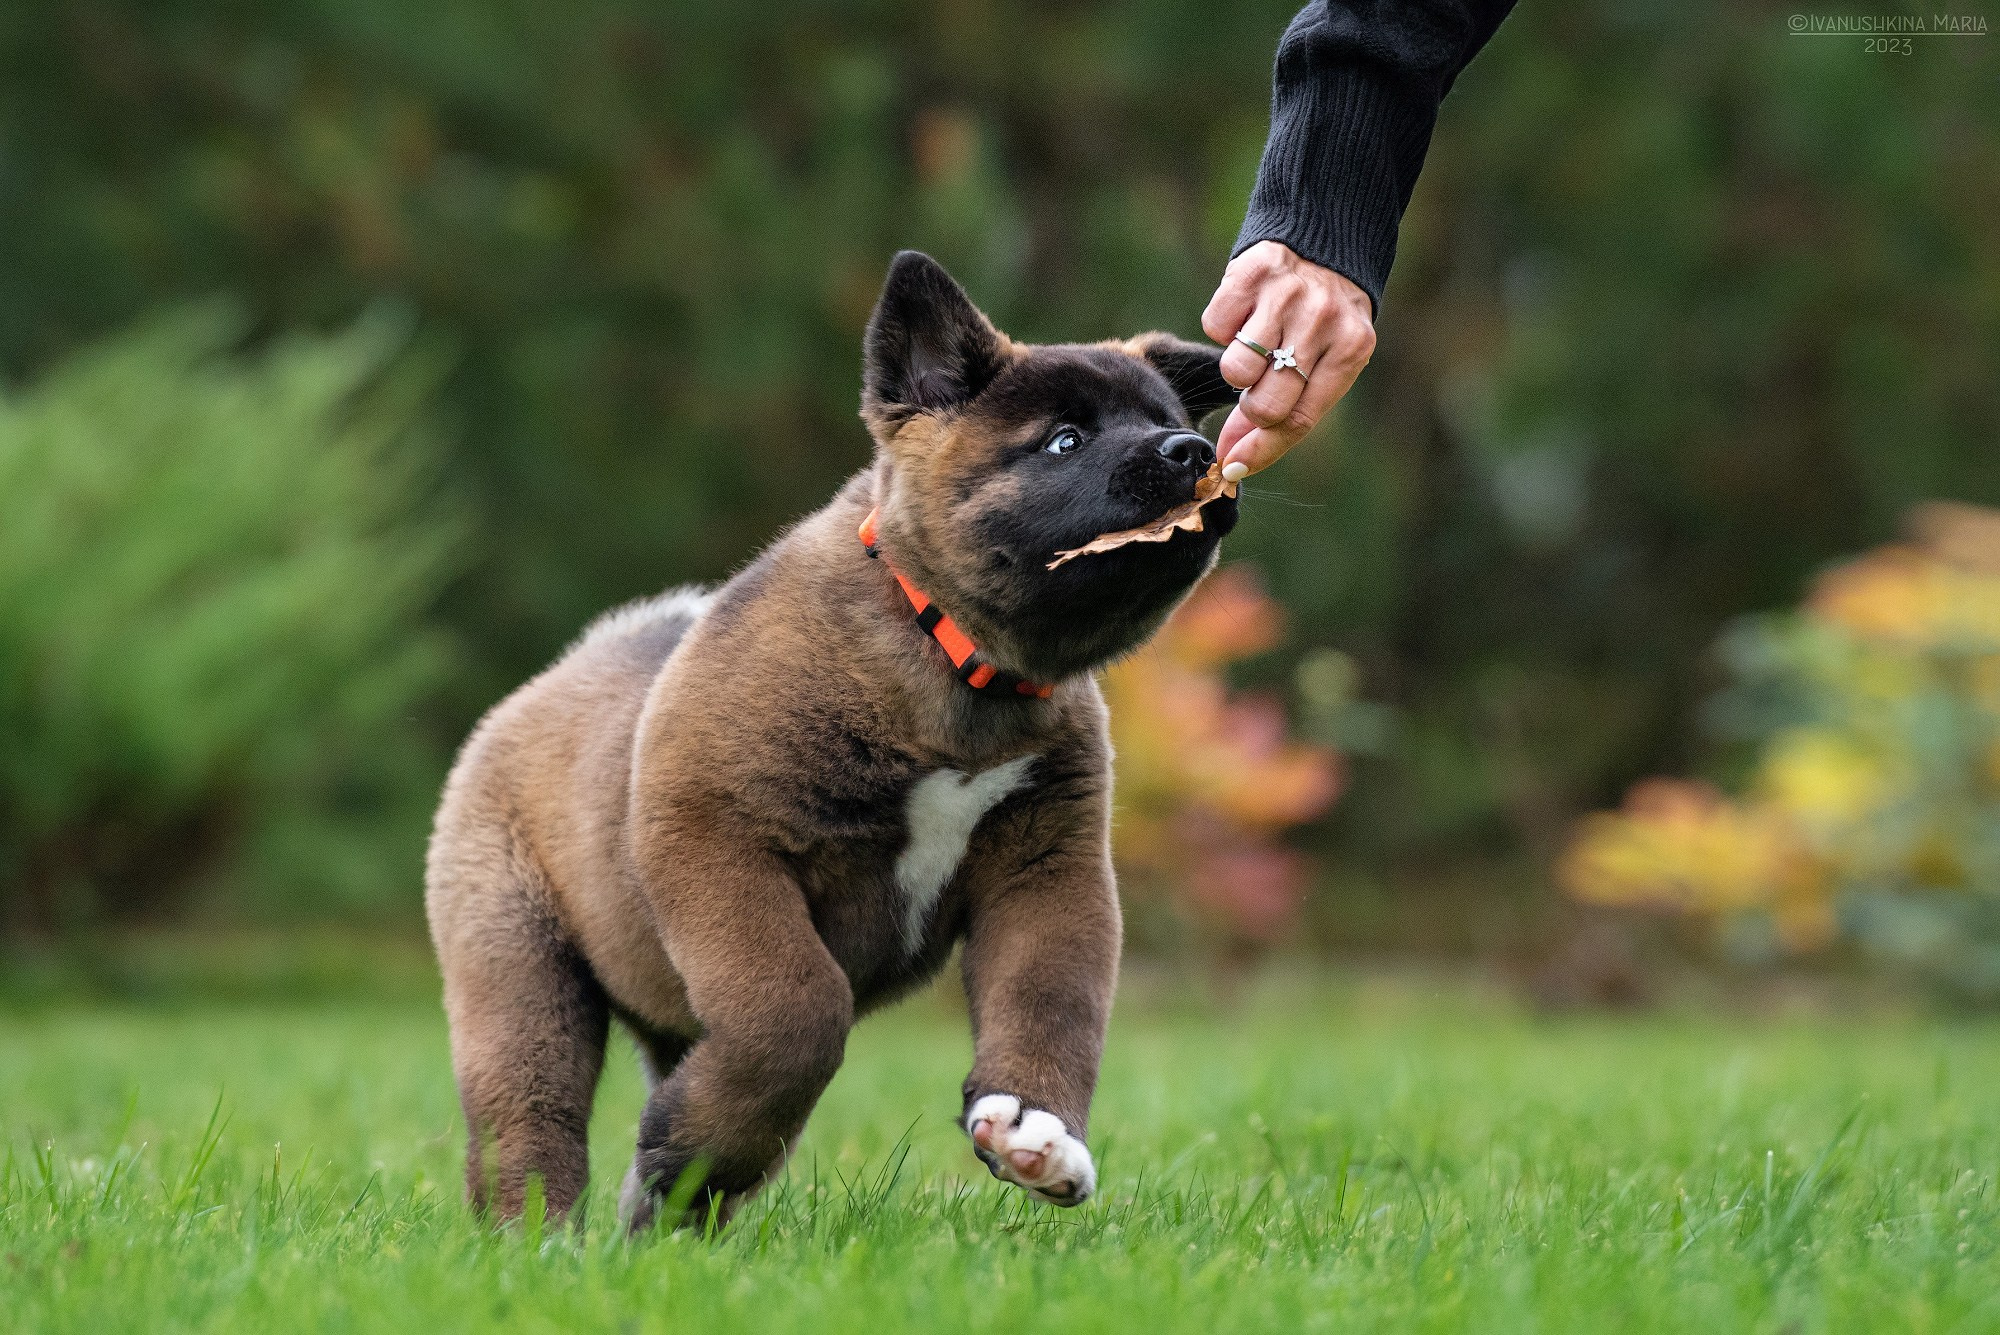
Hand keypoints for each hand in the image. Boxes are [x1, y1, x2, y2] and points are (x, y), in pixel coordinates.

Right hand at [1201, 241, 1375, 478]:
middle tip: (1254, 390)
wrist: (1324, 234)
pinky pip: (1215, 326)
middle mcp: (1321, 323)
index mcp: (1350, 351)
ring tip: (1255, 345)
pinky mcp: (1252, 272)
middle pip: (1265, 403)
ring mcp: (1286, 296)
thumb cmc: (1323, 315)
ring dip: (1236, 367)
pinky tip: (1247, 312)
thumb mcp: (1326, 358)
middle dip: (1250, 409)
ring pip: (1235, 369)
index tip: (1232, 468)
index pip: (1299, 420)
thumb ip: (1286, 407)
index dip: (1262, 451)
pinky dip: (1224, 325)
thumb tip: (1234, 460)